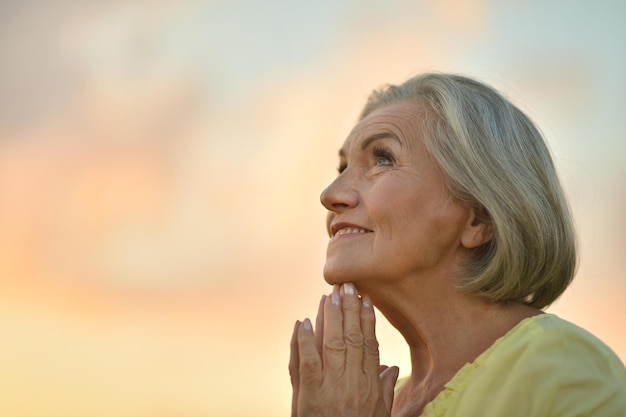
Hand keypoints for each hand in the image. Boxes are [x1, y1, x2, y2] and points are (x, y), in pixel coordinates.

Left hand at [289, 283, 398, 416]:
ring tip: (330, 294)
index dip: (368, 321)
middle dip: (349, 310)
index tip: (366, 300)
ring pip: (332, 344)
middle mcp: (352, 383)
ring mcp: (329, 388)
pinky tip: (303, 322)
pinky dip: (303, 341)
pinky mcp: (307, 395)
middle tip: (347, 286)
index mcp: (370, 386)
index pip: (370, 345)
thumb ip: (385, 392)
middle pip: (352, 338)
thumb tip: (391, 368)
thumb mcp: (379, 416)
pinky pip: (305, 363)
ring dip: (330, 317)